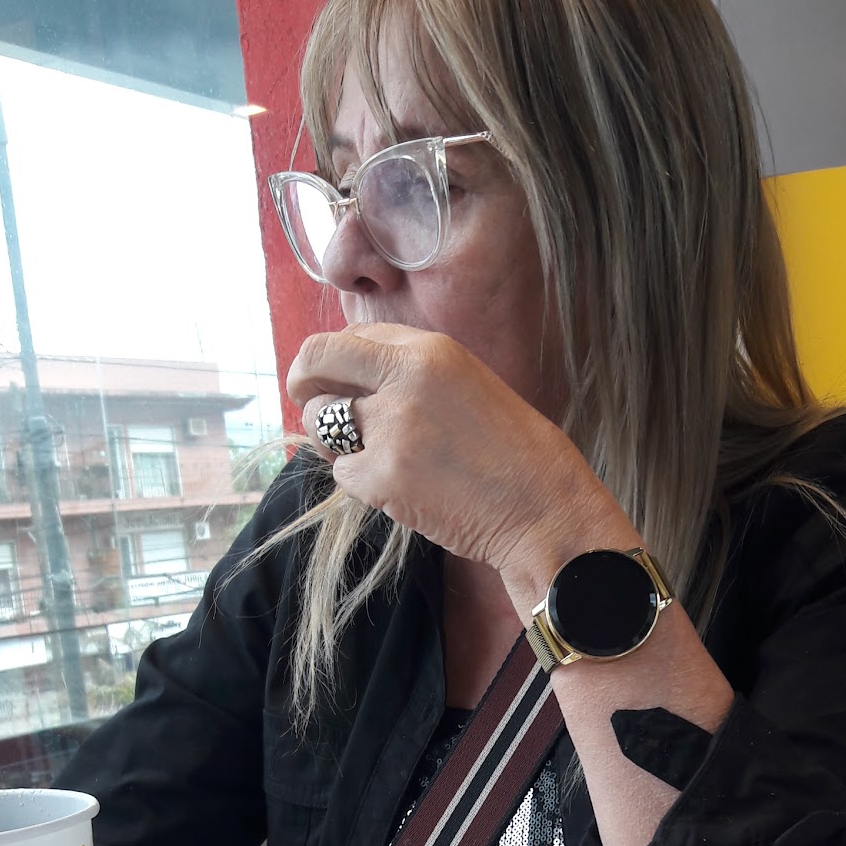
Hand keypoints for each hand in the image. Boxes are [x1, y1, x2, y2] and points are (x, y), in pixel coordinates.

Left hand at [287, 323, 630, 577]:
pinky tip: (400, 489)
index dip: (332, 361)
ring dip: (332, 440)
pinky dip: (361, 483)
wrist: (543, 509)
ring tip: (373, 457)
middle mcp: (405, 378)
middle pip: (316, 361)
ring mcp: (391, 428)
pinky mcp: (383, 477)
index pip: (350, 336)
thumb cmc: (511, 454)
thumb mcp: (465, 386)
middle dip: (302, 382)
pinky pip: (342, 473)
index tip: (329, 380)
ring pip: (319, 422)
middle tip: (305, 401)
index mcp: (430, 350)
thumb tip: (345, 377)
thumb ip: (410, 374)